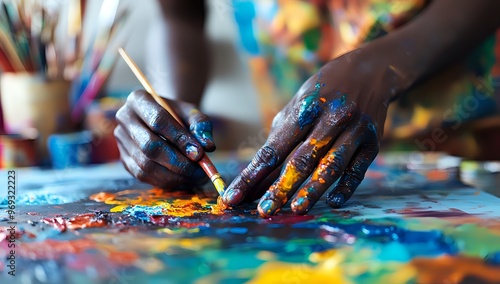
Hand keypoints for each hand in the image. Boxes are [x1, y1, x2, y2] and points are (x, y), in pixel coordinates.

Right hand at [114, 90, 214, 188]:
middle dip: (177, 162)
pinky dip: (166, 181)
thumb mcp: (192, 113)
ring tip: (195, 177)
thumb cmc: (178, 115)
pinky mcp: (124, 160)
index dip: (179, 138)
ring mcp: (121, 141)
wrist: (163, 120)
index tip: (199, 153)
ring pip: (146, 165)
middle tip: (199, 171)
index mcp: (139, 99)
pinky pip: (143, 176)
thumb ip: (201, 125)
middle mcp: (124, 119)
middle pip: (149, 145)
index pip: (158, 120)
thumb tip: (208, 146)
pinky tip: (183, 180)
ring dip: (174, 175)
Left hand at [222, 49, 396, 216]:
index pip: (273, 149)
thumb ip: (278, 143)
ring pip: (331, 165)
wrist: (369, 71)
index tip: (234, 196)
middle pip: (302, 159)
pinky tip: (333, 201)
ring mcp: (354, 129)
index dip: (253, 175)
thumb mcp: (297, 108)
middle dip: (281, 187)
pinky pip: (358, 168)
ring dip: (313, 189)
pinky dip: (346, 186)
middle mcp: (330, 118)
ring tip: (296, 209)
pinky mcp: (373, 142)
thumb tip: (256, 181)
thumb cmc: (321, 94)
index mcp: (304, 109)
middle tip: (264, 211)